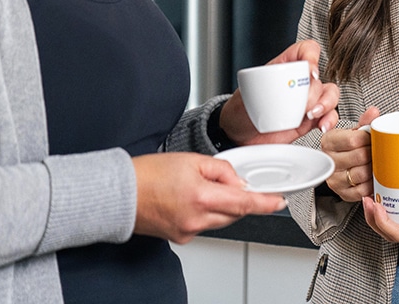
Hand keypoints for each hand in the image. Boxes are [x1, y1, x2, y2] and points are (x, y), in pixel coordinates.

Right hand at [131, 152, 285, 243]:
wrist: (119, 193)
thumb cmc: (148, 174)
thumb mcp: (191, 160)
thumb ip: (220, 170)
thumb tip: (237, 182)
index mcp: (202, 197)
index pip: (244, 203)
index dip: (266, 203)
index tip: (279, 202)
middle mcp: (197, 219)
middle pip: (234, 212)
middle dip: (237, 198)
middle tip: (224, 182)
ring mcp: (189, 231)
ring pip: (220, 220)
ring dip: (221, 206)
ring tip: (198, 187)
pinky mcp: (181, 237)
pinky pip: (204, 225)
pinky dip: (205, 212)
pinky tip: (189, 199)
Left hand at [221, 40, 340, 144]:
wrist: (239, 134)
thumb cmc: (242, 108)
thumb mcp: (247, 93)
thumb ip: (265, 88)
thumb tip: (283, 89)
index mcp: (284, 66)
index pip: (305, 50)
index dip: (311, 56)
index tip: (310, 72)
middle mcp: (298, 82)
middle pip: (319, 77)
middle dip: (314, 92)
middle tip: (302, 105)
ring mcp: (306, 101)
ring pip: (330, 94)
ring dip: (326, 104)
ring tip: (311, 115)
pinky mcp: (310, 119)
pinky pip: (330, 116)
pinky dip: (330, 120)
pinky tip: (321, 126)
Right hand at [321, 107, 379, 201]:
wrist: (339, 163)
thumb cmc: (347, 146)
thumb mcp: (353, 131)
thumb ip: (364, 121)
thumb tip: (374, 112)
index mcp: (329, 141)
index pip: (352, 140)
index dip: (368, 139)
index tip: (373, 138)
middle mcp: (329, 161)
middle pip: (359, 157)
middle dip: (372, 153)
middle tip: (378, 150)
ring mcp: (334, 179)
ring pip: (361, 174)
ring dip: (374, 168)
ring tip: (377, 162)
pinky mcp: (343, 193)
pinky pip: (362, 190)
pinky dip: (372, 183)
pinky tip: (373, 176)